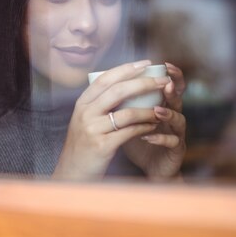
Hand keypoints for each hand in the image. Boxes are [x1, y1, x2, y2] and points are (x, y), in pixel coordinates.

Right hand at [52, 60, 169, 180]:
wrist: (72, 173)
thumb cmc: (84, 145)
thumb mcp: (85, 120)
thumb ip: (100, 103)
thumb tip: (127, 84)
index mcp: (82, 103)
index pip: (105, 79)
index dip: (126, 68)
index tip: (145, 63)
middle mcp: (85, 113)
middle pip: (118, 91)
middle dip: (144, 83)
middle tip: (163, 81)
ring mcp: (92, 129)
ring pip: (127, 112)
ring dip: (148, 110)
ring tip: (161, 109)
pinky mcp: (102, 146)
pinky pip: (129, 132)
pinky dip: (144, 127)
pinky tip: (153, 126)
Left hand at [123, 62, 186, 180]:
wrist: (148, 169)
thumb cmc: (137, 141)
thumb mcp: (129, 119)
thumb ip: (123, 102)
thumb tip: (101, 82)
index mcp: (162, 105)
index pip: (168, 85)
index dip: (169, 74)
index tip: (162, 64)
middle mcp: (172, 117)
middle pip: (178, 98)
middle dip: (173, 89)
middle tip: (165, 83)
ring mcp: (176, 134)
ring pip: (178, 120)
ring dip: (168, 114)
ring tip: (156, 111)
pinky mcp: (175, 151)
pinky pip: (172, 142)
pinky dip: (161, 138)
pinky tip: (148, 136)